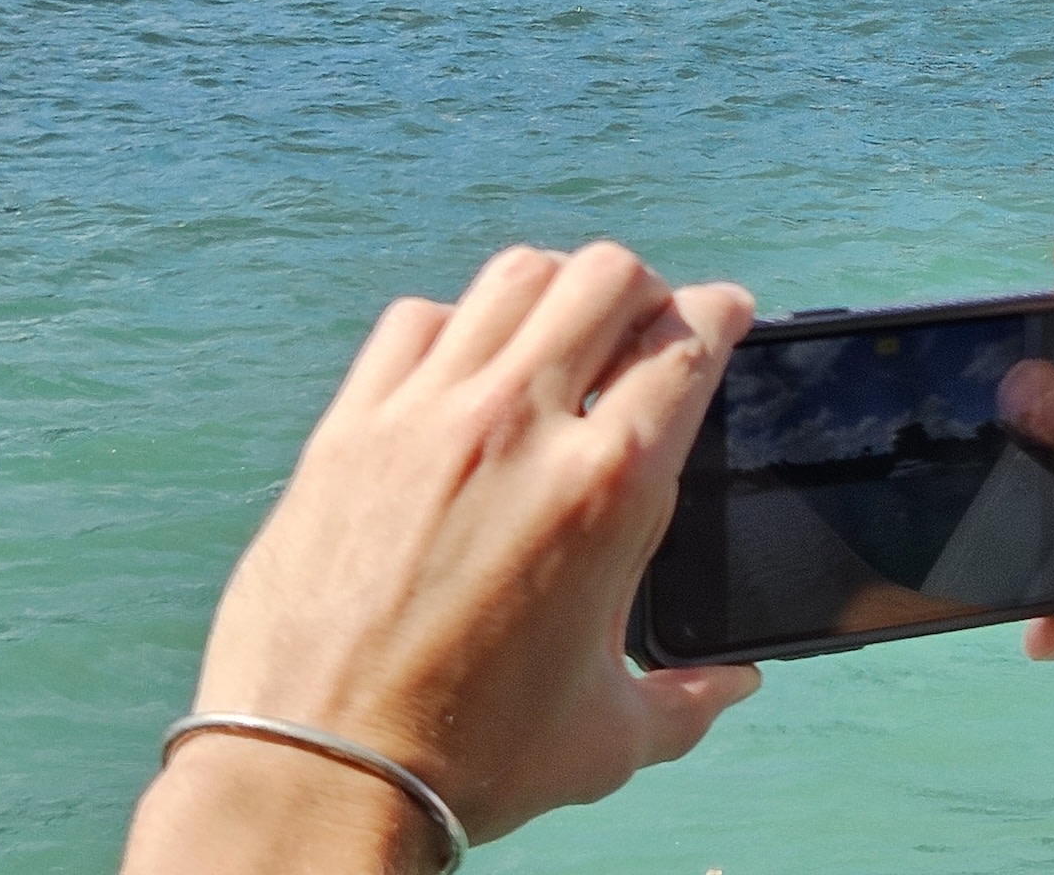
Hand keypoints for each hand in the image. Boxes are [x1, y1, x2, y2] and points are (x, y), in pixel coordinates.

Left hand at [159, 244, 759, 846]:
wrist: (317, 775)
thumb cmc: (468, 761)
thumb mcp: (611, 738)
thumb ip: (690, 698)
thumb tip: (736, 682)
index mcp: (610, 488)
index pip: (690, 341)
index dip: (723, 315)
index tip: (724, 319)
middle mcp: (523, 425)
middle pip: (606, 277)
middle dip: (644, 291)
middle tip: (641, 331)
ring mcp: (429, 416)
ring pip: (513, 279)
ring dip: (554, 294)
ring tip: (557, 337)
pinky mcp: (350, 428)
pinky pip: (415, 322)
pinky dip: (452, 328)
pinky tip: (460, 372)